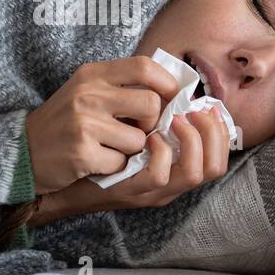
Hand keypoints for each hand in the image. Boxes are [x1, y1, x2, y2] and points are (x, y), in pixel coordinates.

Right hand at [24, 56, 180, 194]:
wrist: (22, 151)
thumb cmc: (62, 121)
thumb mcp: (85, 91)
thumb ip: (120, 86)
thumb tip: (170, 94)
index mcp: (92, 74)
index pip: (144, 67)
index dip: (166, 83)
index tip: (170, 98)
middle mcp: (88, 94)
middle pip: (151, 104)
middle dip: (153, 123)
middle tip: (139, 131)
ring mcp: (84, 124)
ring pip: (139, 140)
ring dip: (132, 150)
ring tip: (110, 148)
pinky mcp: (82, 153)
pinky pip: (121, 163)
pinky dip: (114, 167)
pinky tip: (96, 161)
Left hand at [34, 107, 230, 222]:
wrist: (52, 172)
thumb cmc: (90, 147)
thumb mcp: (128, 133)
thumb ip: (151, 118)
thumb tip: (170, 84)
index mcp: (173, 169)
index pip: (217, 159)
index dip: (221, 132)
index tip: (209, 106)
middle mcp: (169, 185)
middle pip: (214, 166)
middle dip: (213, 133)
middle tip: (197, 109)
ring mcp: (150, 191)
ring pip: (194, 172)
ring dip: (191, 141)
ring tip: (176, 118)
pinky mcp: (129, 191)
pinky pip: (160, 175)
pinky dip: (161, 152)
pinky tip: (149, 136)